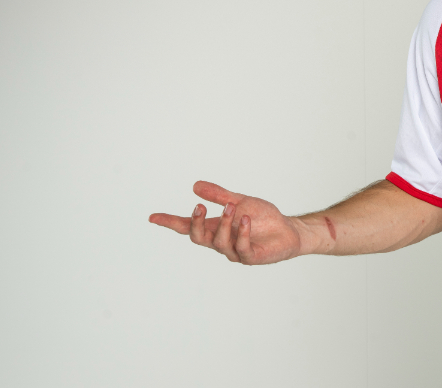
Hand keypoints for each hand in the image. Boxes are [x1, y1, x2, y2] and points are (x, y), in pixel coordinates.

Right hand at [149, 181, 305, 264]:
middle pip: (198, 237)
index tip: (152, 217)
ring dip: (223, 223)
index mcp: (214, 228)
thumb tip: (195, 185)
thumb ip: (219, 195)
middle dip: (195, 223)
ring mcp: (235, 251)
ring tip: (231, 207)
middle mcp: (220, 242)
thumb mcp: (239, 201)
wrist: (289, 230)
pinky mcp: (251, 257)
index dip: (170, 222)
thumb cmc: (264, 218)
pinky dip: (242, 233)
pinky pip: (242, 248)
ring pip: (219, 242)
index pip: (187, 227)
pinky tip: (246, 219)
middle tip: (198, 206)